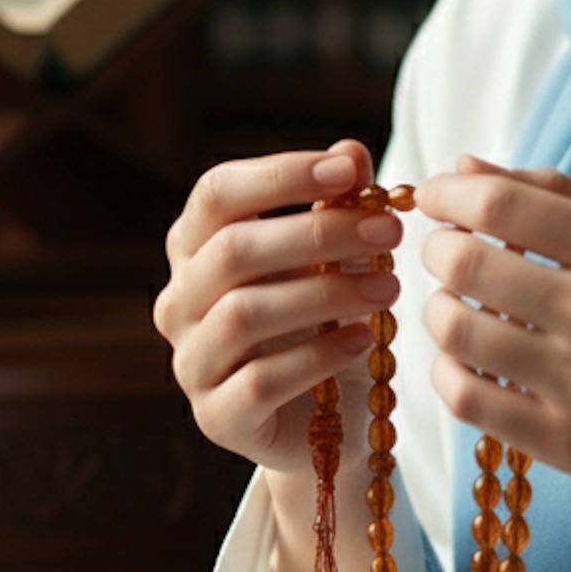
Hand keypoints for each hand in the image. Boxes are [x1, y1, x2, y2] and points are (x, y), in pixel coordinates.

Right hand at [152, 138, 403, 476]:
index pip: (217, 193)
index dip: (280, 175)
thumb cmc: (323, 321)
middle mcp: (180, 302)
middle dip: (318, 234)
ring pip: (243, 314)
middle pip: (232, 251)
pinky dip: (317, 355)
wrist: (327, 421)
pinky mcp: (217, 417)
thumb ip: (337, 205)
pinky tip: (363, 339)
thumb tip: (351, 151)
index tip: (350, 172)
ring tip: (389, 290)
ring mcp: (192, 362)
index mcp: (197, 248)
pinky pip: (259, 381)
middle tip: (390, 231)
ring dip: (325, 294)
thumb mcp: (337, 258)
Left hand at [413, 156, 570, 571]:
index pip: (501, 205)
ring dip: (437, 310)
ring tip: (454, 306)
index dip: (446, 196)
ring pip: (457, 332)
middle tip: (443, 252)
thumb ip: (557, 195)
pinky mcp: (567, 442)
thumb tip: (463, 169)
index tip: (432, 198)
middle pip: (467, 264)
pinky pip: (467, 399)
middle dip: (436, 250)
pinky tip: (464, 361)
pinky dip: (446, 372)